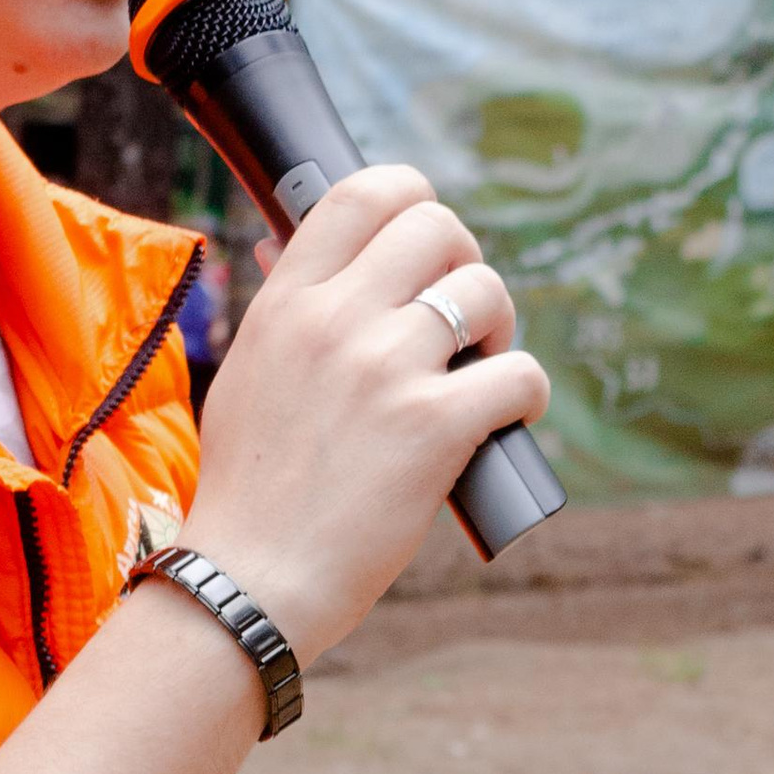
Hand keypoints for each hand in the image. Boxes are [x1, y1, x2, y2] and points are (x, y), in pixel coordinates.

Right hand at [180, 166, 549, 666]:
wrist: (249, 582)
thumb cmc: (249, 493)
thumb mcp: (246, 377)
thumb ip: (281, 312)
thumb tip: (283, 241)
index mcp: (285, 302)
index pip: (362, 191)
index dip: (412, 201)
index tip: (423, 245)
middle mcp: (334, 320)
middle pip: (437, 227)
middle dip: (463, 264)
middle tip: (459, 319)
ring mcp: (386, 369)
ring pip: (485, 290)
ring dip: (499, 328)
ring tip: (479, 371)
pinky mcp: (435, 426)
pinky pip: (521, 374)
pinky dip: (527, 395)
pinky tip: (505, 419)